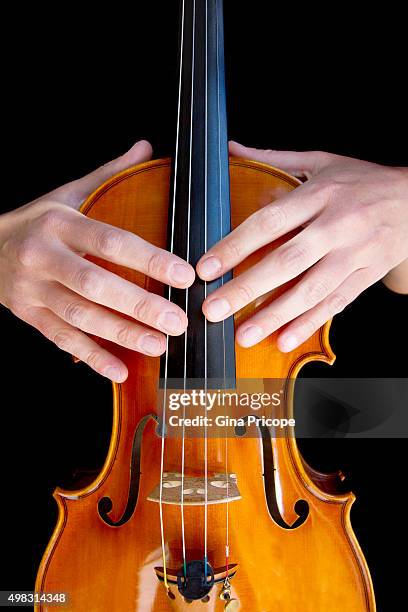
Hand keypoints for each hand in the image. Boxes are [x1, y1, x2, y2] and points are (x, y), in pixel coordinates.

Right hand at [0, 141, 194, 381]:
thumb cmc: (37, 221)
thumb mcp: (68, 192)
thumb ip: (109, 174)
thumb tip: (146, 147)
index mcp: (59, 223)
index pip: (110, 241)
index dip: (148, 259)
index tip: (184, 276)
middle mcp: (44, 257)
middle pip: (94, 284)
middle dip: (138, 305)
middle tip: (178, 321)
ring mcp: (32, 290)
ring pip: (79, 316)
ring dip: (121, 334)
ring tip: (159, 346)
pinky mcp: (28, 315)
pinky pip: (61, 339)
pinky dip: (91, 357)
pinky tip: (120, 371)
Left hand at [197, 142, 407, 351]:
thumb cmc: (361, 181)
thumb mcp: (321, 161)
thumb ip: (274, 159)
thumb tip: (231, 148)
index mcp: (320, 194)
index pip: (269, 222)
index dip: (236, 246)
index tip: (206, 268)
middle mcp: (337, 225)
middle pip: (286, 261)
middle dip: (246, 289)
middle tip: (213, 310)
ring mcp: (355, 253)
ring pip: (312, 289)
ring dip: (275, 315)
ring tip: (243, 335)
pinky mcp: (367, 275)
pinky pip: (336, 303)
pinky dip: (310, 323)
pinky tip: (284, 340)